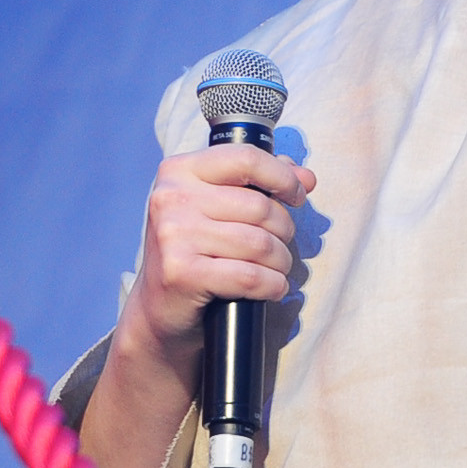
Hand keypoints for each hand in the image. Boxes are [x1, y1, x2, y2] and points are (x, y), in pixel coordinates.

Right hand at [124, 145, 315, 367]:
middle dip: (284, 229)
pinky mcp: (181, 273)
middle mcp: (171, 198)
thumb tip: (306, 177)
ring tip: (276, 268)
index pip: (247, 158)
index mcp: (179, 171)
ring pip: (259, 243)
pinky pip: (250, 276)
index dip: (283, 177)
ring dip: (280, 261)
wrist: (160, 308)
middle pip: (260, 206)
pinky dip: (271, 285)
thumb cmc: (197, 250)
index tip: (296, 196)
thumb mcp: (220, 206)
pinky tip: (272, 288)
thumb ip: (262, 183)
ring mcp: (174, 236)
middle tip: (281, 244)